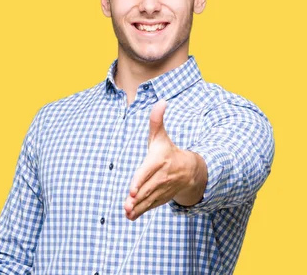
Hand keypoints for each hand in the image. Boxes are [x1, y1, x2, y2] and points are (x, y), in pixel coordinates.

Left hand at [124, 100, 206, 220]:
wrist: (191, 171)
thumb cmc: (169, 151)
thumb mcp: (161, 136)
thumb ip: (156, 121)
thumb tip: (161, 102)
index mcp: (159, 161)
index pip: (148, 172)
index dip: (140, 181)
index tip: (132, 190)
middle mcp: (161, 177)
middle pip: (147, 189)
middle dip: (137, 198)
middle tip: (127, 204)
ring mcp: (161, 189)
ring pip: (148, 200)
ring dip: (138, 208)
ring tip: (127, 212)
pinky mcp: (160, 197)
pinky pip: (150, 206)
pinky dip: (141, 212)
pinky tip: (130, 217)